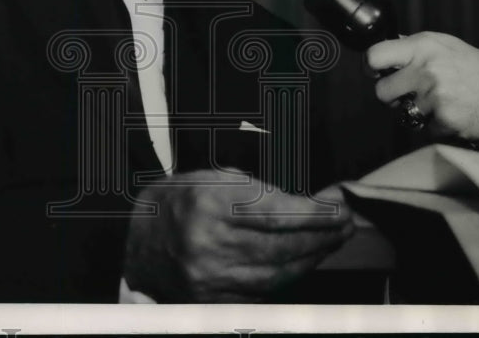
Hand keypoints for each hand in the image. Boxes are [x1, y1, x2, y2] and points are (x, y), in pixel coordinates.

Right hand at [123, 171, 354, 301]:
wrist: (134, 241)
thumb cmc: (176, 202)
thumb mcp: (211, 178)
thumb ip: (256, 190)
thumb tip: (306, 204)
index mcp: (207, 204)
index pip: (277, 213)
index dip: (315, 215)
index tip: (339, 210)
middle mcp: (207, 244)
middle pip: (282, 246)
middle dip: (322, 236)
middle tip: (344, 226)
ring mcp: (209, 278)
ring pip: (278, 273)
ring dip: (312, 258)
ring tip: (332, 242)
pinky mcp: (212, 300)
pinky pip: (263, 291)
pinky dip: (289, 277)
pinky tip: (304, 262)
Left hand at [367, 31, 478, 140]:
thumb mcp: (446, 45)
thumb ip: (416, 48)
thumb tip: (387, 53)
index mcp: (424, 47)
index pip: (375, 56)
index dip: (371, 67)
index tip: (375, 73)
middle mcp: (426, 69)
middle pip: (382, 92)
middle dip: (394, 97)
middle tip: (412, 95)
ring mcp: (435, 95)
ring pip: (403, 113)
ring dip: (417, 112)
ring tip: (440, 103)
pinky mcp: (444, 119)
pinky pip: (425, 129)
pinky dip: (437, 126)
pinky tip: (454, 113)